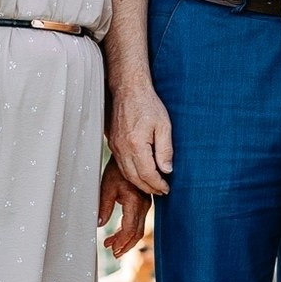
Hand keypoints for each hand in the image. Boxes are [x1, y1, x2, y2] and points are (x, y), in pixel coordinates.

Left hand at [98, 160, 151, 257]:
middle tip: (113, 253)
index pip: (130, 228)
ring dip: (126, 239)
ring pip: (139, 228)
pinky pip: (139, 221)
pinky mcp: (145, 202)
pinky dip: (129, 230)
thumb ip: (104, 207)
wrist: (131, 155)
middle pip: (137, 232)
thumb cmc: (117, 169)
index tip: (111, 249)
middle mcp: (144, 204)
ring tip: (113, 246)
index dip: (121, 241)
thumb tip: (99, 225)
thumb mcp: (106, 186)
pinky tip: (119, 232)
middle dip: (125, 245)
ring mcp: (147, 204)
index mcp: (135, 201)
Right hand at [108, 76, 174, 195]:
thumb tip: (167, 170)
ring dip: (139, 183)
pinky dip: (131, 174)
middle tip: (161, 191)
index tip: (167, 188)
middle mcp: (123, 149)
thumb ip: (165, 150)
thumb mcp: (164, 125)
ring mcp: (116, 147)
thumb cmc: (147, 104)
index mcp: (136, 145)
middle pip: (135, 178)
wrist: (128, 90)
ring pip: (126, 174)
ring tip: (152, 186)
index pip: (148, 174)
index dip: (158, 184)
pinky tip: (140, 174)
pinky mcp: (113, 144)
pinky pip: (121, 166)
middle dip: (149, 188)